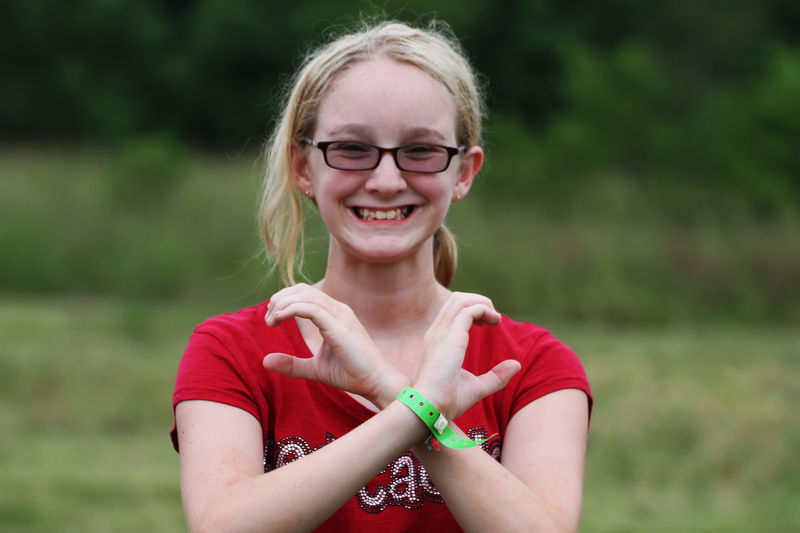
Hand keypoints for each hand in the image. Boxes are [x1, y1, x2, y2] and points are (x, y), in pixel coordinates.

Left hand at [262, 284, 407, 407]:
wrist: (376, 382)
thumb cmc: (351, 373)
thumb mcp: (315, 369)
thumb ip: (292, 364)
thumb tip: (264, 361)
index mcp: (334, 314)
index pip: (305, 293)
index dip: (283, 300)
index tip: (270, 319)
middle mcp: (338, 309)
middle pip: (302, 289)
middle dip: (280, 299)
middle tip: (268, 319)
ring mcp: (340, 315)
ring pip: (305, 295)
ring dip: (282, 304)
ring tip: (271, 320)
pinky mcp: (339, 326)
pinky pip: (310, 309)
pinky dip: (291, 309)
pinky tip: (278, 319)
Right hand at [413, 292, 520, 419]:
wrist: (430, 407)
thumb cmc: (447, 401)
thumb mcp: (476, 387)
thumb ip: (496, 376)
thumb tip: (516, 365)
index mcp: (438, 341)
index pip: (452, 311)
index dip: (472, 311)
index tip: (486, 325)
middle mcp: (437, 332)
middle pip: (456, 299)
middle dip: (478, 302)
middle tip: (494, 319)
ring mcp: (441, 332)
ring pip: (461, 299)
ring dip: (482, 303)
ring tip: (495, 318)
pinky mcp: (450, 336)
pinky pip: (469, 310)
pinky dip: (484, 310)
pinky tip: (495, 322)